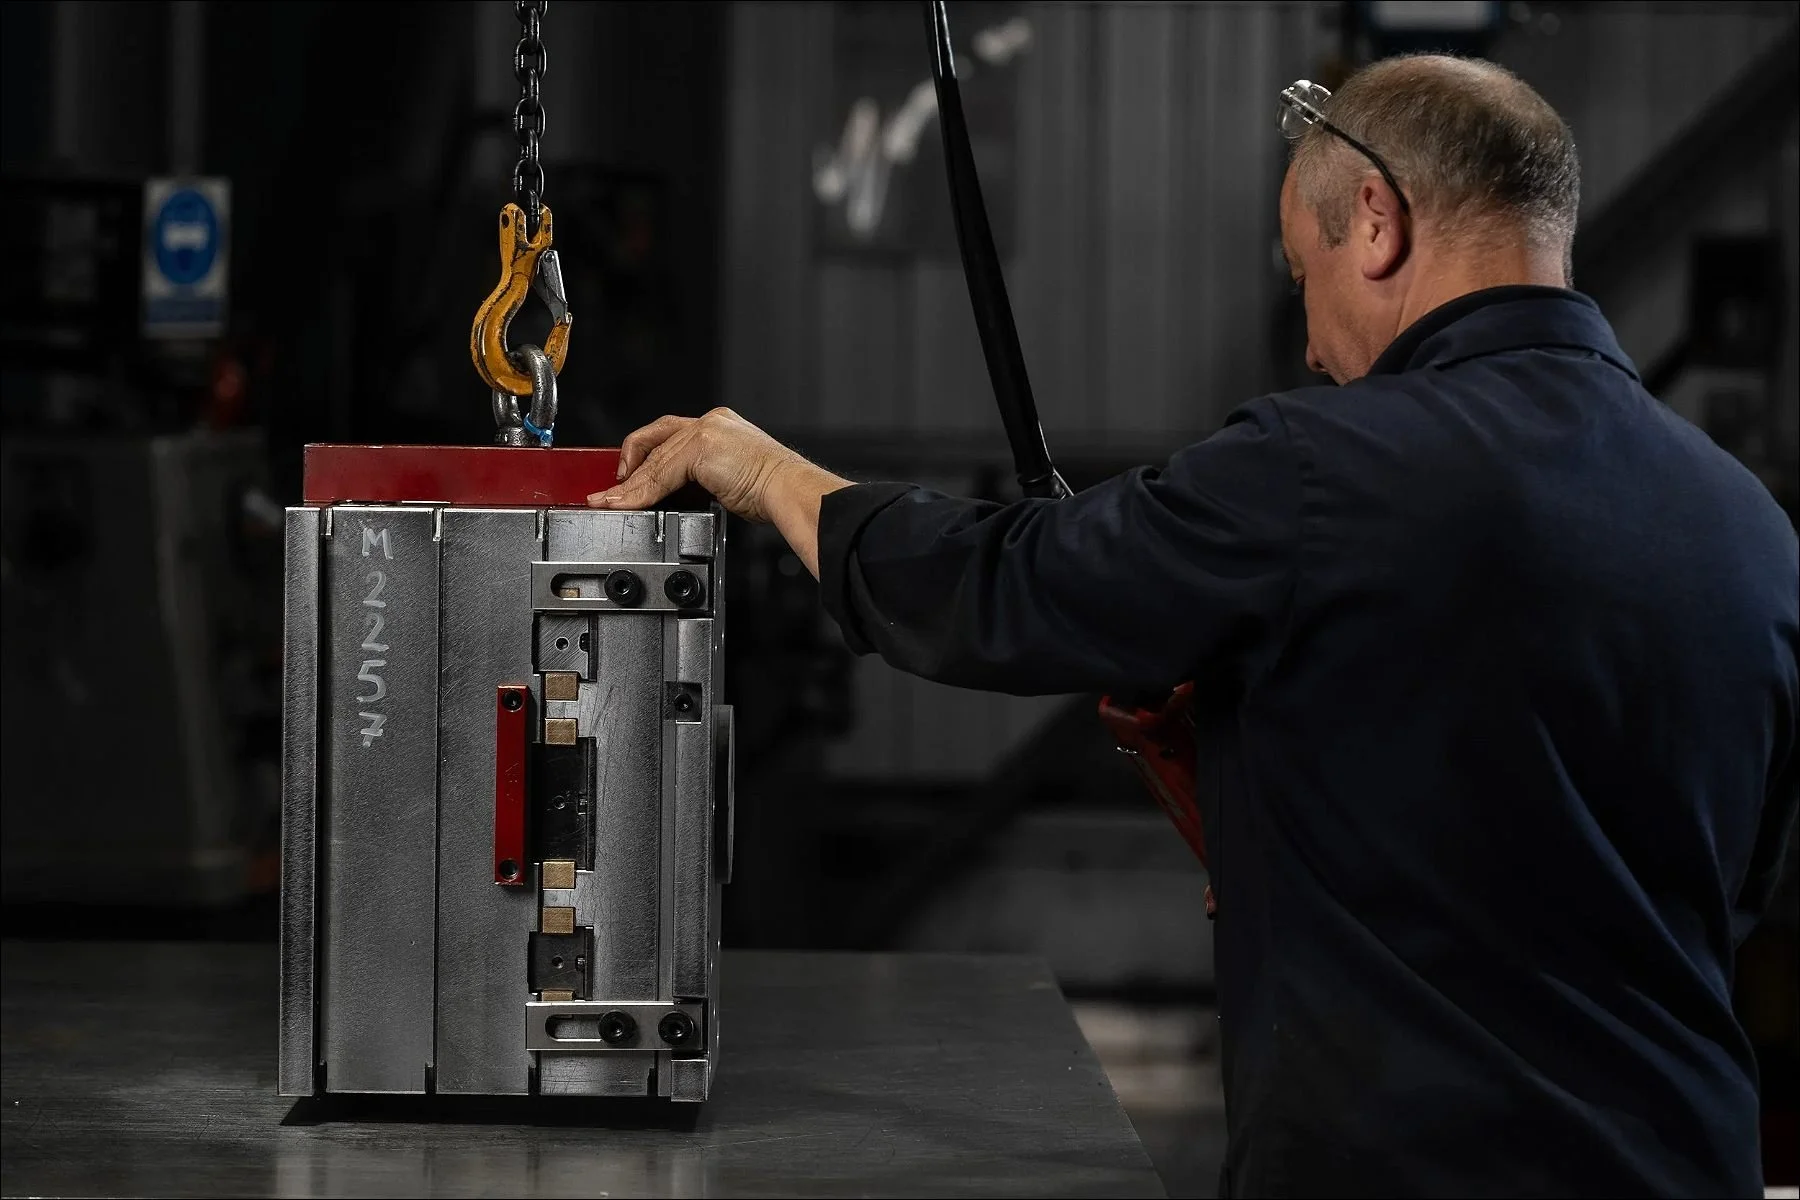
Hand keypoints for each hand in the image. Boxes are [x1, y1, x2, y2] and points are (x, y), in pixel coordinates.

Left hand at [586, 407, 800, 521]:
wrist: (791, 490)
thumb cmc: (773, 490)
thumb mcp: (731, 478)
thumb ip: (704, 477)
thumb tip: (681, 495)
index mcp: (719, 425)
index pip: (670, 436)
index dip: (644, 458)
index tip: (629, 479)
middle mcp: (710, 422)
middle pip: (655, 443)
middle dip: (628, 470)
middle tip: (611, 493)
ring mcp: (705, 431)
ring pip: (654, 462)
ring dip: (628, 487)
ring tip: (609, 503)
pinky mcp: (700, 447)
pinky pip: (660, 475)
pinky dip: (640, 493)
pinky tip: (626, 504)